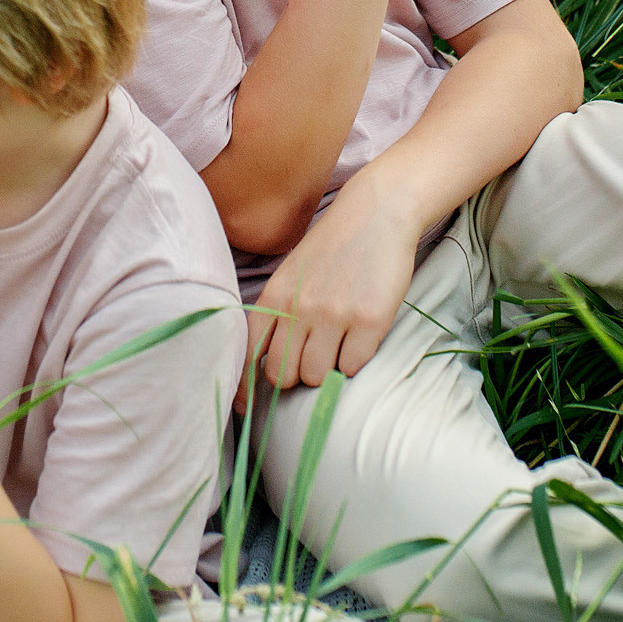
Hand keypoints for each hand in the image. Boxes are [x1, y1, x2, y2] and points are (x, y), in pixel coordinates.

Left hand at [243, 168, 419, 395]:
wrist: (378, 213)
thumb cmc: (333, 246)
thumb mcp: (292, 273)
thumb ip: (279, 314)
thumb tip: (268, 363)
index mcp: (275, 296)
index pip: (248, 353)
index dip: (244, 387)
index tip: (246, 408)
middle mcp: (299, 309)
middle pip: (283, 375)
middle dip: (294, 375)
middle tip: (310, 358)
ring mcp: (334, 316)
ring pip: (317, 376)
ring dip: (326, 369)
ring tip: (336, 343)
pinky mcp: (370, 321)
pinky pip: (353, 367)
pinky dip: (355, 360)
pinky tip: (359, 336)